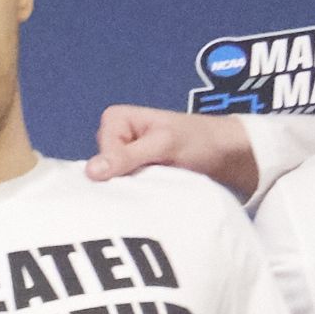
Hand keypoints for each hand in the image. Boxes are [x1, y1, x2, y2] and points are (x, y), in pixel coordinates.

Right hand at [87, 105, 257, 197]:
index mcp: (114, 120)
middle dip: (124, 178)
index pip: (101, 156)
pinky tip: (151, 191)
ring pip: (111, 183)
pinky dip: (136, 193)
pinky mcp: (132, 174)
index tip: (147, 164)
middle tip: (151, 175)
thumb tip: (90, 172)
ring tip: (155, 181)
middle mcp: (113, 138)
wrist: (224, 153)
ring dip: (132, 187)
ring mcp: (122, 158)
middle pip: (103, 171)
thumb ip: (127, 157)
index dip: (120, 167)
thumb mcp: (162, 145)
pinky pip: (122, 189)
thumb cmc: (198, 140)